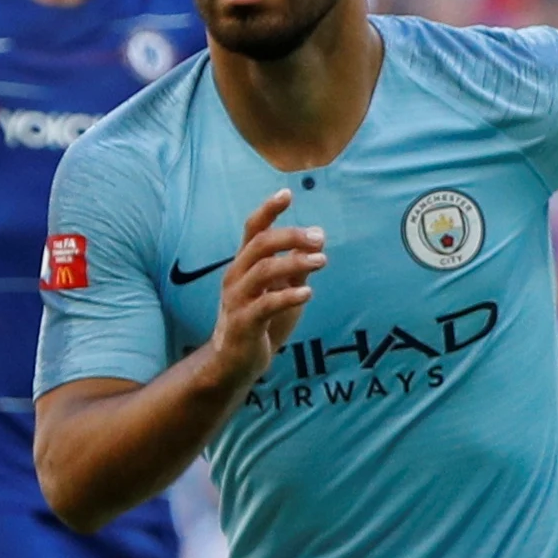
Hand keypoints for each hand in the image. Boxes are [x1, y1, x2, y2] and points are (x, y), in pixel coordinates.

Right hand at [206, 189, 327, 381]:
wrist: (234, 364)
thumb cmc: (260, 323)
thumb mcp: (280, 290)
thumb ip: (293, 268)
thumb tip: (315, 240)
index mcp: (245, 265)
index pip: (253, 229)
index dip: (269, 209)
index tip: (288, 193)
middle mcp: (236, 276)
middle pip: (261, 243)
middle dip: (292, 235)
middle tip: (320, 237)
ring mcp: (237, 299)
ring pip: (263, 270)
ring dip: (295, 262)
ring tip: (322, 260)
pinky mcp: (243, 323)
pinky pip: (265, 304)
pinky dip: (288, 295)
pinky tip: (308, 292)